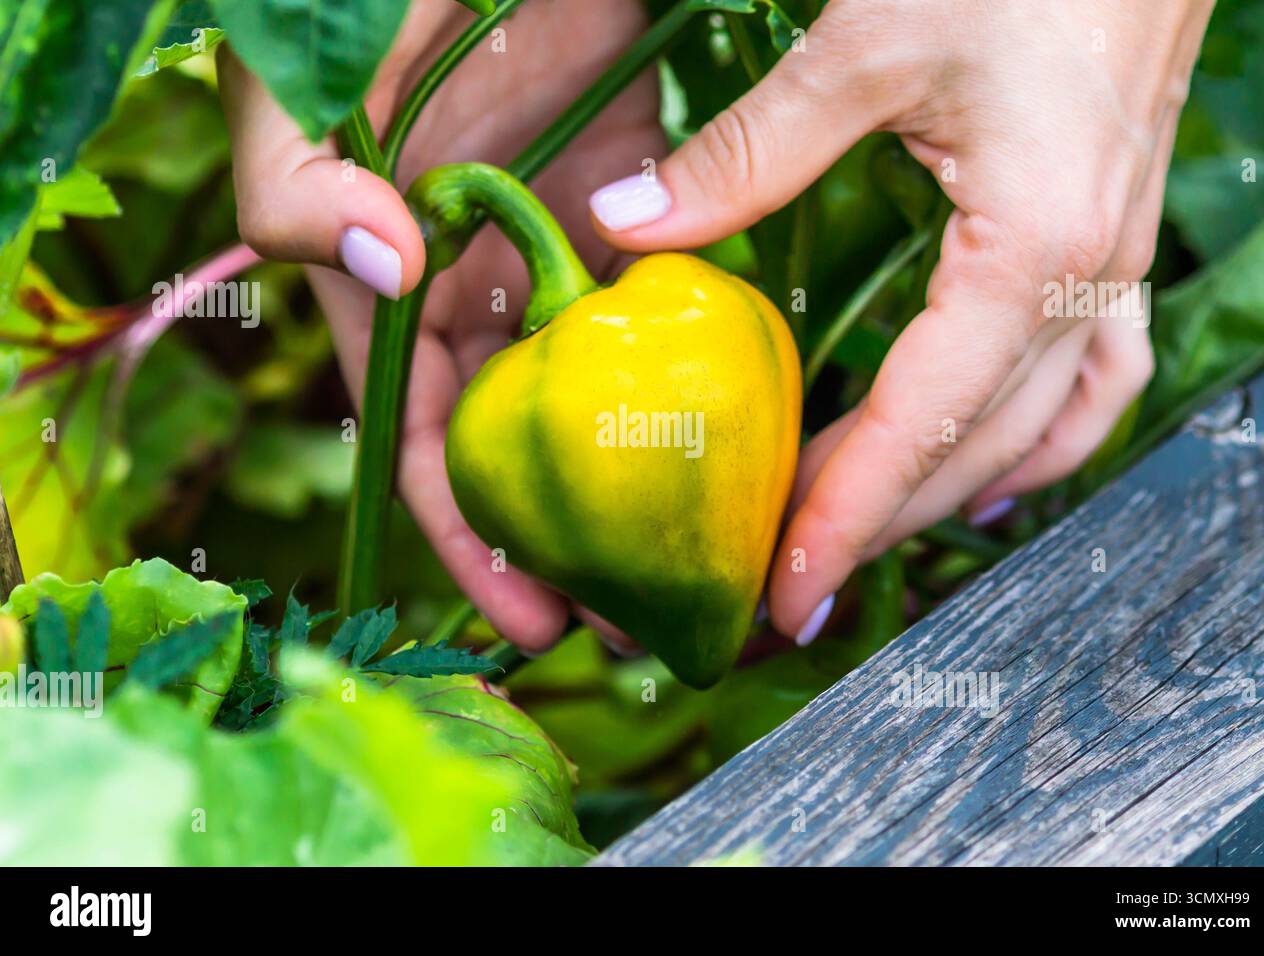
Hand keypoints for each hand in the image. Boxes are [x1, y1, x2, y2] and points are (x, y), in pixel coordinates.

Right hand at [219, 0, 661, 650]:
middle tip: (641, 626)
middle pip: (524, 454)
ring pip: (599, 403)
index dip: (472, 545)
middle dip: (571, 549)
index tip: (536, 624)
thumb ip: (296, 182)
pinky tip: (740, 448)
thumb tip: (389, 273)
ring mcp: (555, 260)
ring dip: (642, 490)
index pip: (427, 449)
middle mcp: (475, 296)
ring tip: (701, 564)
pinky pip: (663, 316)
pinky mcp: (632, 212)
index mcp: (390, 296)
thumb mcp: (297, 84)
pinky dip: (694, 382)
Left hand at [590, 0, 1214, 642]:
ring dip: (947, 494)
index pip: (921, 421)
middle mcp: (1086, 281)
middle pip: (976, 448)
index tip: (783, 589)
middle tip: (792, 585)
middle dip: (881, 526)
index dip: (845, 516)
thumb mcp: (868, 48)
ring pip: (1038, 431)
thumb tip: (629, 223)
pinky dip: (1040, 444)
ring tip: (864, 539)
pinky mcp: (1112, 245)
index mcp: (1029, 250)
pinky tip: (989, 475)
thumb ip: (747, 152)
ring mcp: (1113, 268)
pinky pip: (1094, 382)